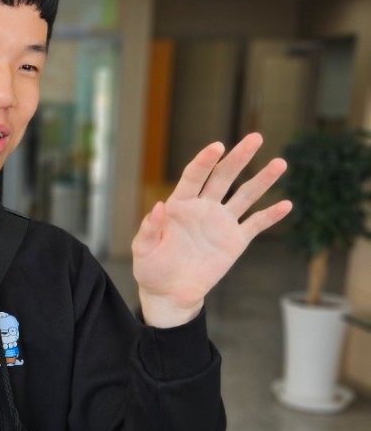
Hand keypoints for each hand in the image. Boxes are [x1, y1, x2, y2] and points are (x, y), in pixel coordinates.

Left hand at [133, 133, 291, 327]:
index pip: (194, 176)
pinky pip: (256, 224)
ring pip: (245, 196)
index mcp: (180, 204)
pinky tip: (286, 204)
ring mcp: (221, 223)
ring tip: (280, 163)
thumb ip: (149, 229)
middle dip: (239, 157)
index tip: (217, 147)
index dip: (205, 161)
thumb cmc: (151, 268)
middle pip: (224, 177)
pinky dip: (271, 216)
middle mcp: (203, 208)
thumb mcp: (143, 250)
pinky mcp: (235, 241)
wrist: (170, 293)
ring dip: (262, 180)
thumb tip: (158, 206)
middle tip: (256, 138)